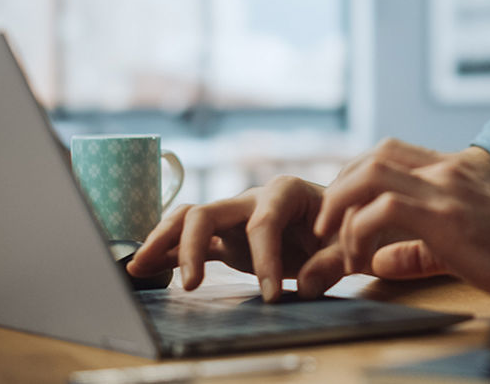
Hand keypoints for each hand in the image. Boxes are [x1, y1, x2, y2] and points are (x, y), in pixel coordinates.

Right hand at [127, 175, 344, 301]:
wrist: (342, 226)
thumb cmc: (347, 230)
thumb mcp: (350, 245)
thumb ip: (332, 262)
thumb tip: (304, 287)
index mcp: (286, 191)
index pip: (264, 223)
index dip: (265, 259)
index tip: (273, 297)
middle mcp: (253, 198)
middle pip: (208, 212)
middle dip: (193, 246)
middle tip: (192, 286)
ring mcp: (235, 217)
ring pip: (189, 220)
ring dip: (163, 241)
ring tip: (138, 268)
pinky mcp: (226, 238)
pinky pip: (190, 241)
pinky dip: (167, 253)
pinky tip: (144, 269)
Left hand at [314, 139, 489, 310]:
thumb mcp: (464, 245)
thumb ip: (420, 249)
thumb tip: (381, 260)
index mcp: (456, 170)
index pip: (392, 152)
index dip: (357, 177)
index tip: (343, 211)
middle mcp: (448, 170)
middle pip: (375, 155)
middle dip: (340, 187)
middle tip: (328, 225)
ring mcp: (446, 188)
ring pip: (371, 173)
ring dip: (340, 204)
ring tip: (332, 238)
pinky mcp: (444, 215)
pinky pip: (382, 208)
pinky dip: (358, 232)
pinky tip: (362, 259)